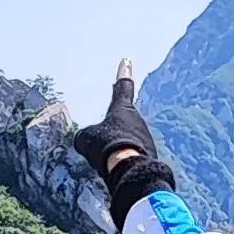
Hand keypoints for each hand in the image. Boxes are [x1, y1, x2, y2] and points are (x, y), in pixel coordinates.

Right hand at [71, 58, 175, 224]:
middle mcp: (137, 120)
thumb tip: (83, 140)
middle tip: (103, 144)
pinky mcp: (150, 155)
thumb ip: (84, 135)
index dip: (123, 74)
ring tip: (108, 162)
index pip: (122, 87)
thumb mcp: (85, 139)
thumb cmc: (107, 148)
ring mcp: (146, 137)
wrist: (128, 171)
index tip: (127, 61)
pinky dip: (124, 162)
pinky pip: (134, 156)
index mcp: (122, 109)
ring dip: (118, 149)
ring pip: (128, 140)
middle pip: (123, 121)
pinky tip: (117, 172)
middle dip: (113, 131)